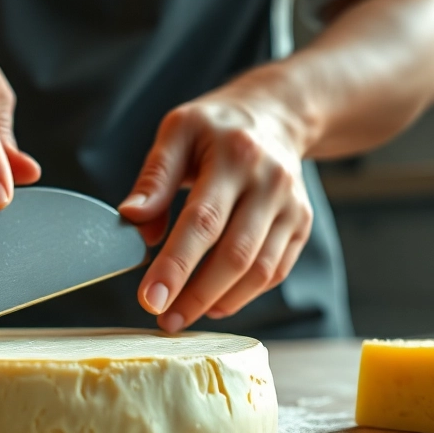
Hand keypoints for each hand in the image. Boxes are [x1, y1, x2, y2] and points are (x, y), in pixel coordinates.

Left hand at [118, 82, 314, 332]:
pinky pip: (275, 272)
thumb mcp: (177, 131)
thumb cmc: (216, 126)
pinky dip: (244, 295)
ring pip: (260, 270)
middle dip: (196, 295)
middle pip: (235, 254)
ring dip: (219, 301)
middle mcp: (270, 182)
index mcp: (234, 155)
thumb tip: (131, 220)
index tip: (150, 299)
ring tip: (184, 315)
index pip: (203, 221)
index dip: (176, 265)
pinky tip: (215, 302)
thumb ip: (154, 178)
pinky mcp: (302, 224)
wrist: (277, 114)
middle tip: (164, 318)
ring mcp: (292, 206)